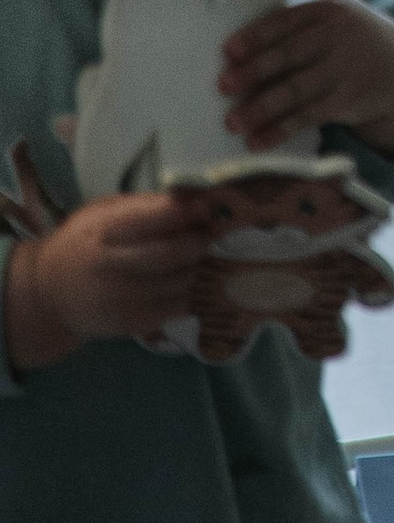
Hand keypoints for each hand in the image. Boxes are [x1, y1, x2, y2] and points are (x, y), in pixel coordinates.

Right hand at [4, 189, 227, 371]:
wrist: (50, 292)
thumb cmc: (83, 241)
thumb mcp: (103, 212)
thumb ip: (143, 206)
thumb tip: (191, 197)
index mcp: (105, 232)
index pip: (153, 219)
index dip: (187, 213)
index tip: (209, 207)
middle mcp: (112, 267)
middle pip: (170, 255)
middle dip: (199, 242)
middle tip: (214, 232)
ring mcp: (122, 300)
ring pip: (178, 283)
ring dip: (200, 267)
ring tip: (208, 255)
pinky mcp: (131, 324)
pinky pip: (175, 308)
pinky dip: (192, 292)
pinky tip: (196, 280)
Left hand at [220, 0, 393, 162]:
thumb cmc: (345, 39)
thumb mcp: (331, 17)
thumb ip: (296, 23)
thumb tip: (236, 48)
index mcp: (327, 9)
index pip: (286, 20)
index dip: (256, 36)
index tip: (229, 51)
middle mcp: (338, 36)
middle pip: (290, 54)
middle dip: (254, 71)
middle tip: (223, 86)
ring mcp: (345, 68)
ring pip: (296, 90)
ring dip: (262, 108)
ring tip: (232, 123)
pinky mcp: (349, 99)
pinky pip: (308, 116)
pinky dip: (281, 130)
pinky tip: (258, 141)